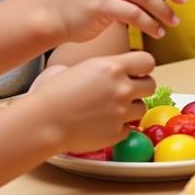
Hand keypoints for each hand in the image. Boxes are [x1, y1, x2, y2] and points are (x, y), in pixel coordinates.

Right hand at [28, 50, 155, 153]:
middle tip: (126, 92)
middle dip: (141, 88)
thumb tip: (96, 71)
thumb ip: (95, 67)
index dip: (142, 67)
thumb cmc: (51, 93)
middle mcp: (121, 88)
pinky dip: (119, 128)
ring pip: (142, 109)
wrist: (43, 122)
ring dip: (130, 109)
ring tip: (111, 110)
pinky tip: (102, 124)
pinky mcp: (116, 133)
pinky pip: (128, 129)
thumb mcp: (73, 67)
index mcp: (112, 67)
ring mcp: (121, 112)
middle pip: (151, 85)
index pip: (147, 61)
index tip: (135, 72)